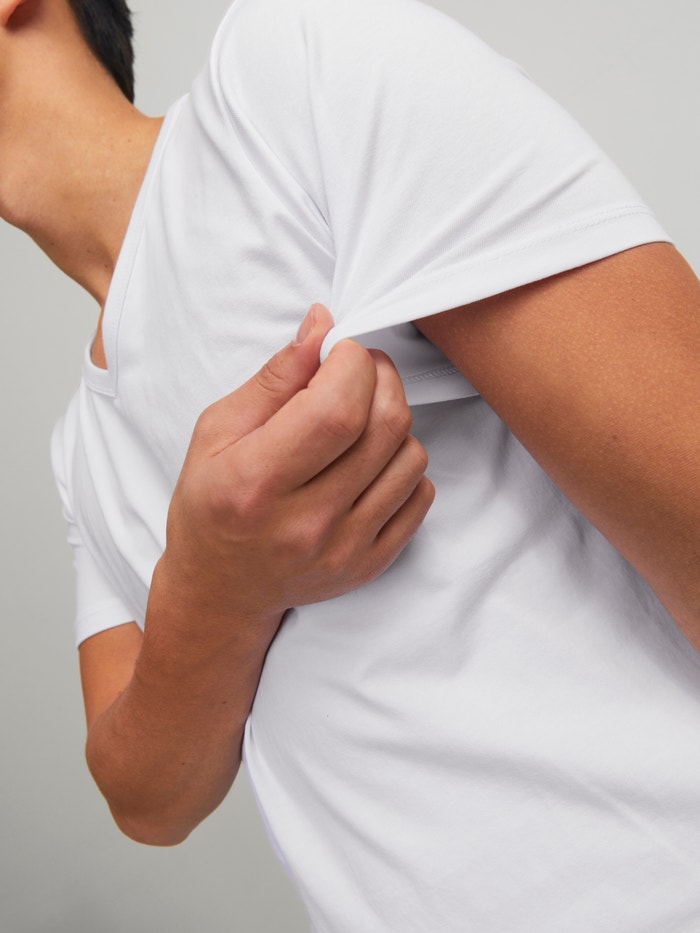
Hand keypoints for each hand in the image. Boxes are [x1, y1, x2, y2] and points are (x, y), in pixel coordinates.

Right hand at [155, 304, 433, 647]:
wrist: (221, 589)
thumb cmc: (212, 504)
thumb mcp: (218, 431)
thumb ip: (277, 377)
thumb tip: (323, 325)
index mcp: (256, 483)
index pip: (337, 410)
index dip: (352, 363)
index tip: (340, 350)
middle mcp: (305, 523)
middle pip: (384, 426)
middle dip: (379, 377)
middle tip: (357, 371)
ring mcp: (344, 549)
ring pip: (410, 454)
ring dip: (392, 420)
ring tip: (358, 420)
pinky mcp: (370, 564)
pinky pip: (419, 494)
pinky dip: (402, 464)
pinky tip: (368, 462)